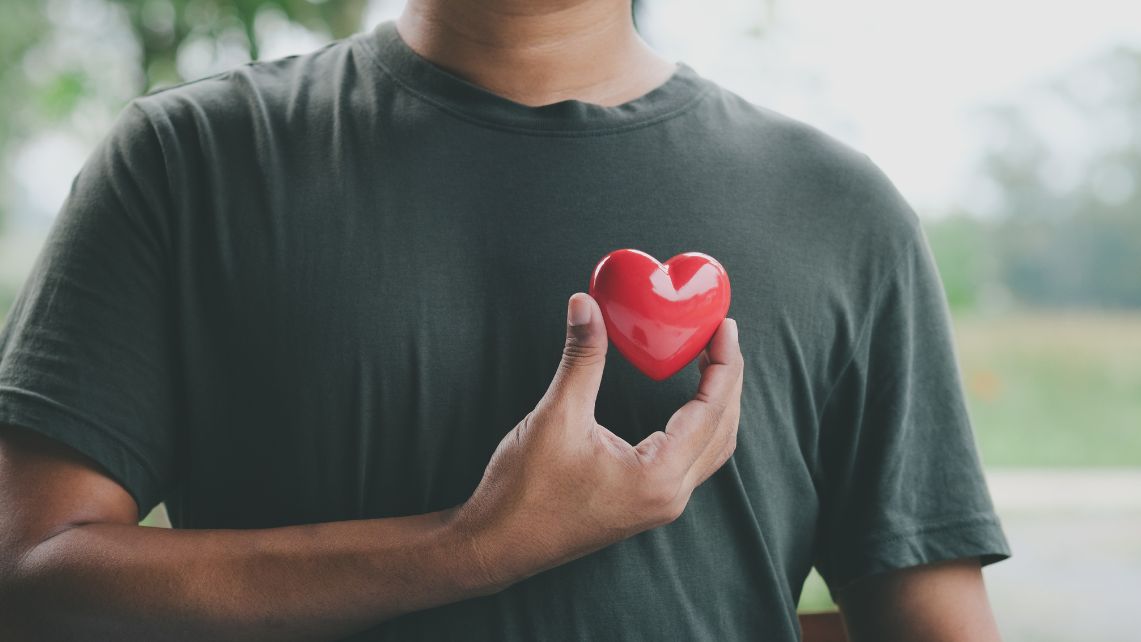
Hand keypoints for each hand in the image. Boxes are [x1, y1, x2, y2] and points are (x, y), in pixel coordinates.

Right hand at [449, 292, 743, 591]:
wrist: (497, 545)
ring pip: (711, 450)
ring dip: (718, 405)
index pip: (711, 410)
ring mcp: (659, 505)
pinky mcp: (644, 505)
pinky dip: (699, 426)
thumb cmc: (524, 492)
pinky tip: (687, 403)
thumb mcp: (556, 416)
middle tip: (721, 335)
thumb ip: (581, 359)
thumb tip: (585, 304)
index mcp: (658, 477)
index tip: (725, 326)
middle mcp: (669, 496)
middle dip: (728, 380)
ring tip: (711, 362)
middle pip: (723, 430)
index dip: (723, 363)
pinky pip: (692, 462)